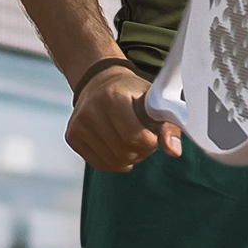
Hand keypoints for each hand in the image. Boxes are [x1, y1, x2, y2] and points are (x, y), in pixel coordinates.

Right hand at [66, 66, 182, 172]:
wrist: (100, 82)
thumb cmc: (132, 93)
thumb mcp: (154, 102)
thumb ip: (169, 126)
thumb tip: (174, 152)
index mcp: (112, 97)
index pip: (136, 138)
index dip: (150, 141)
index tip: (152, 132)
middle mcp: (90, 111)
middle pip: (125, 152)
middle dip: (141, 150)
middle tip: (142, 136)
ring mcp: (78, 125)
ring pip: (114, 162)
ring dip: (129, 158)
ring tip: (130, 140)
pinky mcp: (72, 137)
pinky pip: (100, 164)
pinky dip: (115, 162)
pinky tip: (118, 147)